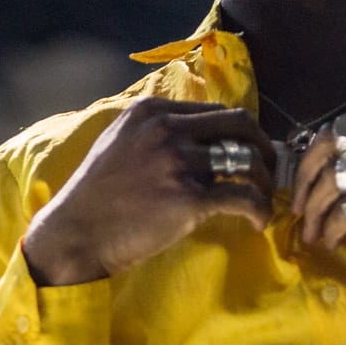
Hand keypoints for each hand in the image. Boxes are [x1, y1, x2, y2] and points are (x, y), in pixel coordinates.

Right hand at [22, 98, 274, 285]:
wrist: (76, 234)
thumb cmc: (96, 195)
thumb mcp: (120, 142)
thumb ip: (155, 131)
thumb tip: (200, 132)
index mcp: (153, 112)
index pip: (216, 111)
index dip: (241, 131)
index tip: (249, 150)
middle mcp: (167, 129)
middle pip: (240, 123)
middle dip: (263, 144)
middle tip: (269, 168)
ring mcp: (178, 162)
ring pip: (247, 160)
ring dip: (264, 181)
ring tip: (263, 199)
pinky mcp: (188, 198)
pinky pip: (243, 197)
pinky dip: (259, 210)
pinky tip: (257, 222)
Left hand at [289, 116, 345, 288]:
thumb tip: (345, 168)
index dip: (321, 152)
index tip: (309, 180)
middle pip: (336, 140)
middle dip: (307, 172)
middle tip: (297, 203)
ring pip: (337, 177)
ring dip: (314, 208)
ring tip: (310, 232)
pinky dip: (331, 228)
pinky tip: (331, 242)